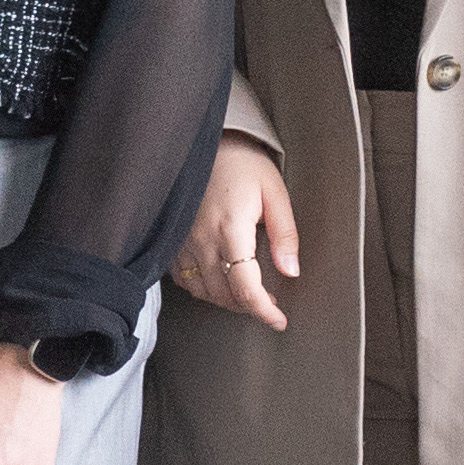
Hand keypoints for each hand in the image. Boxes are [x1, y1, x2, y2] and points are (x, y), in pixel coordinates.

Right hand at [171, 136, 302, 329]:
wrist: (205, 144)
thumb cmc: (242, 164)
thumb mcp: (275, 193)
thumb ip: (285, 235)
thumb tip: (291, 271)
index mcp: (231, 229)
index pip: (246, 287)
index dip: (264, 311)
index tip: (278, 320)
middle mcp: (202, 240)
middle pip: (225, 295)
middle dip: (251, 306)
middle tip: (270, 302)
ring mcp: (182, 243)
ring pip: (205, 292)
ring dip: (229, 300)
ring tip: (248, 292)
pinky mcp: (172, 242)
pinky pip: (186, 281)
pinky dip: (205, 289)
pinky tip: (220, 280)